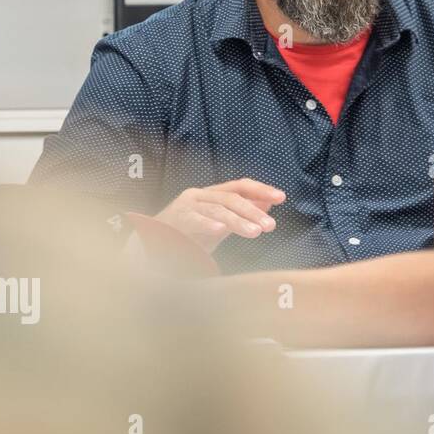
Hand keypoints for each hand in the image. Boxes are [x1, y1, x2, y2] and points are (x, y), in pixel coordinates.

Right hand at [155, 178, 285, 251]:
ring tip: (255, 232)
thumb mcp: (220, 224)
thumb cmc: (188, 235)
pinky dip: (207, 224)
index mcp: (213, 194)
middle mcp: (200, 195)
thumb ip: (242, 214)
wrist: (151, 247)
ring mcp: (186, 205)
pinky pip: (194, 220)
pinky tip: (221, 230)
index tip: (281, 197)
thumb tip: (269, 203)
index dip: (261, 189)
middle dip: (254, 211)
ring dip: (239, 221)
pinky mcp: (174, 219)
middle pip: (232, 198)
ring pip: (218, 210)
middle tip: (270, 226)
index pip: (241, 186)